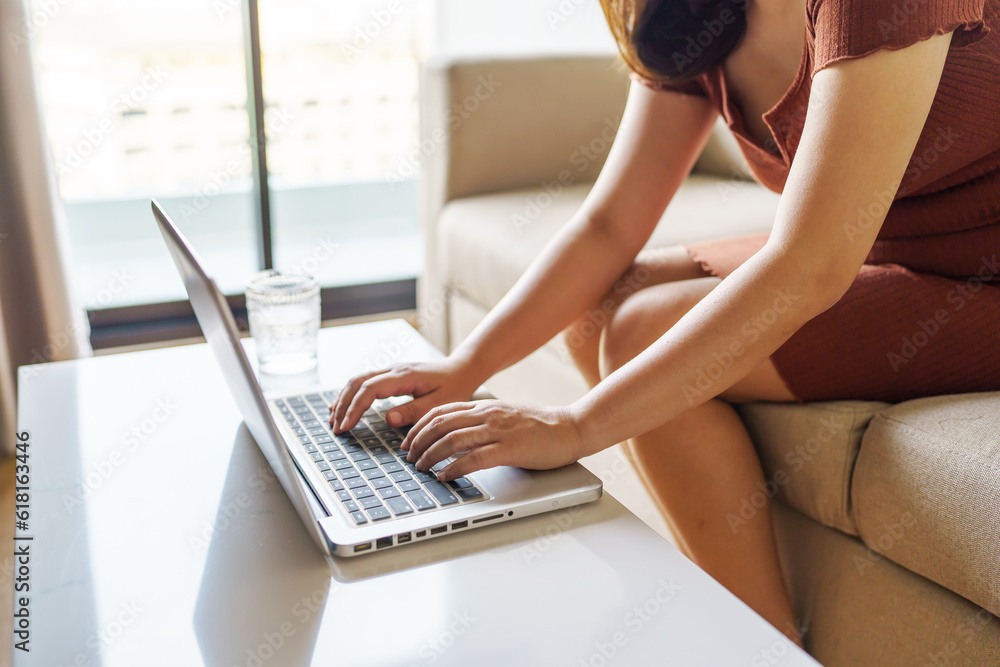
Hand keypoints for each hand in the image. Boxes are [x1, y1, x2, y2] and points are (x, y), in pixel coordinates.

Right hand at [329, 358, 480, 432]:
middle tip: (336, 429)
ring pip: (358, 380)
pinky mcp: (391, 375)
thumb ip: (414, 411)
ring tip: (334, 420)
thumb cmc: (454, 387)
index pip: (369, 390)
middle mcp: (393, 369)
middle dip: (343, 405)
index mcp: (404, 376)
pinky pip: (364, 381)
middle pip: (357, 383)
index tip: (346, 427)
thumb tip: (388, 419)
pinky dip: (351, 394)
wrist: (462, 369)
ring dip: (344, 399)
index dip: (354, 408)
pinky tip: (344, 407)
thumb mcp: (439, 404)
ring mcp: (390, 370)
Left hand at [401, 401, 583, 480]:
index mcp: (485, 406)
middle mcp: (487, 415)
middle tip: (409, 458)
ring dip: (430, 455)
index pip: (441, 411)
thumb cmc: (540, 426)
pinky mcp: (509, 448)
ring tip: (421, 468)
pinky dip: (454, 468)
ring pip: (452, 440)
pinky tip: (445, 476)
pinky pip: (474, 459)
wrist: (570, 427)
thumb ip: (481, 423)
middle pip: (440, 424)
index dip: (419, 426)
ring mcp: (498, 431)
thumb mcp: (505, 417)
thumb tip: (457, 439)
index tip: (408, 441)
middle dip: (419, 442)